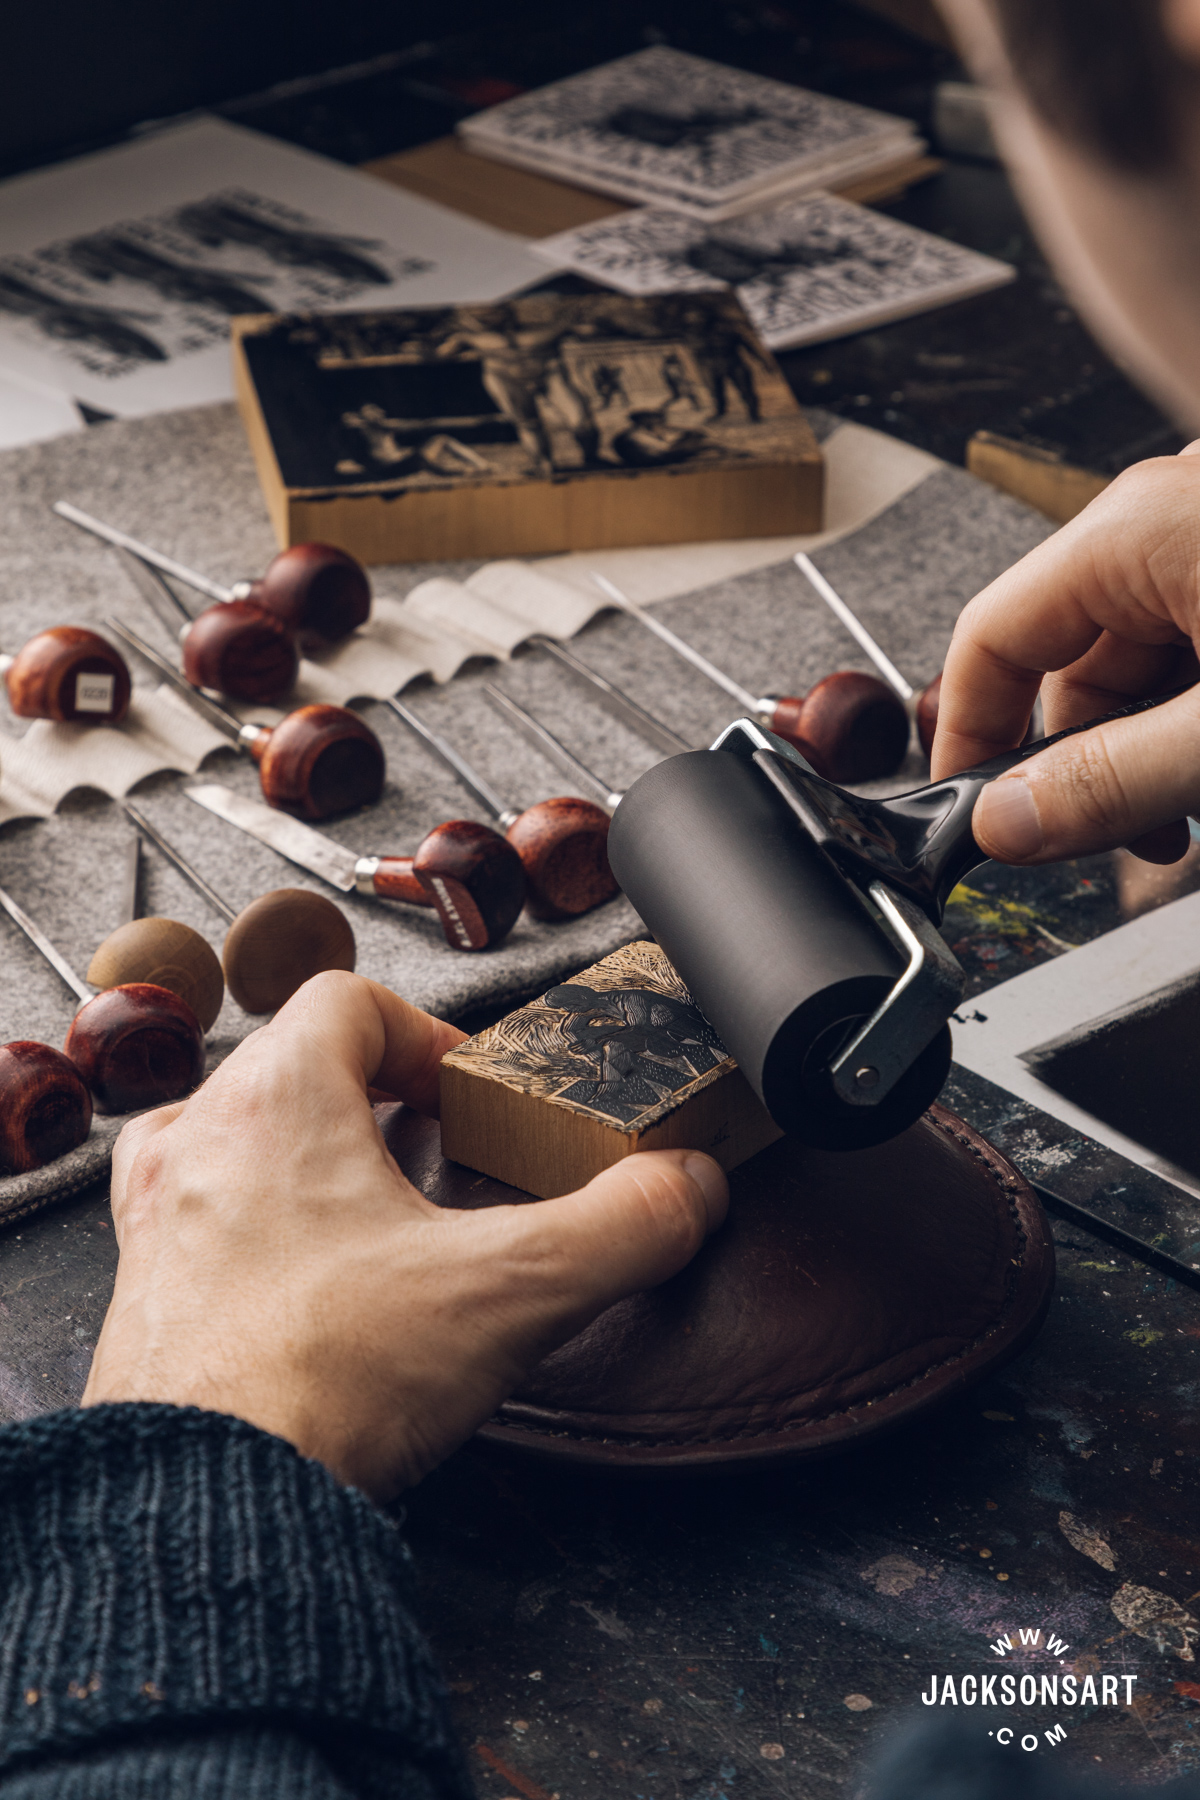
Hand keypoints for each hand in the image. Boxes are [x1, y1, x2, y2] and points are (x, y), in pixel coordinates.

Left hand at [82, 972, 727, 1499]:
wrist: (210, 1506)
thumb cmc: (323, 1380)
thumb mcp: (514, 1292)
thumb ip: (620, 1227)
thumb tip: (688, 1188)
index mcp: (278, 1100)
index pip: (348, 998)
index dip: (425, 1033)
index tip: (465, 1094)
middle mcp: (201, 1140)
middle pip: (291, 1060)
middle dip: (370, 1094)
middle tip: (430, 1151)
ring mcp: (157, 1216)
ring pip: (230, 1133)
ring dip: (299, 1152)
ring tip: (365, 1208)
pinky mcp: (142, 1294)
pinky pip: (192, 1215)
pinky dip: (246, 1222)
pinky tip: (297, 1277)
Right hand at [932, 447, 1199, 865]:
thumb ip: (1114, 783)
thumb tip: (1008, 823)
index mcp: (1137, 528)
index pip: (990, 639)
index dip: (968, 738)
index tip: (977, 818)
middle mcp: (1168, 516)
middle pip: (1066, 663)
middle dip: (1085, 765)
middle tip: (1120, 841)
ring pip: (1136, 667)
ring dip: (1146, 751)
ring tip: (1184, 816)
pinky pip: (1191, 649)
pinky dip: (1189, 718)